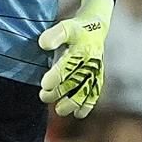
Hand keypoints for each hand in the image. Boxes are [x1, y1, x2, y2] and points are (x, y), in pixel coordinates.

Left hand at [37, 0, 113, 118]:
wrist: (95, 28)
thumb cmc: (75, 29)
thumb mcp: (65, 27)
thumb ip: (54, 35)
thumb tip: (43, 44)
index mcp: (82, 49)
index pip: (68, 66)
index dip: (56, 77)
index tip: (44, 84)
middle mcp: (91, 62)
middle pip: (75, 82)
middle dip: (59, 92)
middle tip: (43, 96)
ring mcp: (95, 71)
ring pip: (86, 91)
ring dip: (72, 103)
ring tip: (59, 110)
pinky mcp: (98, 78)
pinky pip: (95, 93)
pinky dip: (87, 105)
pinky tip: (78, 114)